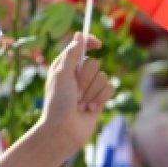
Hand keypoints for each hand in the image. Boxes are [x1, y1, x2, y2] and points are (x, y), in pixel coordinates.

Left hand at [0, 34, 113, 166]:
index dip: (90, 42)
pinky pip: (110, 88)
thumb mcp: (61, 76)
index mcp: (63, 66)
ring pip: (103, 77)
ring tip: (80, 104)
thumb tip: (79, 35)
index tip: (98, 44)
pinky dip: (100, 98)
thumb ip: (71, 55)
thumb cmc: (58, 103)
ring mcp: (88, 86)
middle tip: (74, 92)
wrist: (64, 131)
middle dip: (86, 79)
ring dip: (92, 92)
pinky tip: (89, 109)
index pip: (80, 46)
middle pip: (94, 63)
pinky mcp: (99, 97)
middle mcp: (76, 74)